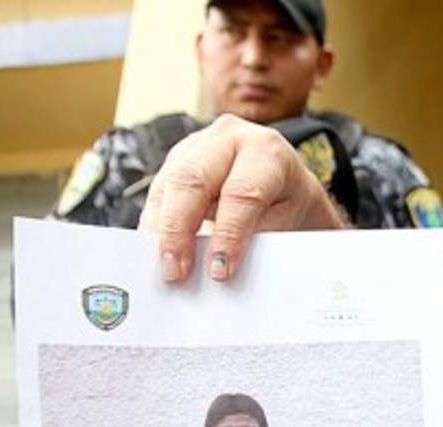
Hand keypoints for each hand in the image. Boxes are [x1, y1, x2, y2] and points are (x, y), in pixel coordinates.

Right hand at [140, 114, 347, 283]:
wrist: (286, 186)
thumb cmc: (288, 206)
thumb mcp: (285, 222)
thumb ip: (252, 239)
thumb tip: (216, 267)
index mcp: (266, 151)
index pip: (241, 193)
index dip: (228, 234)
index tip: (219, 271)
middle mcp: (228, 138)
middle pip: (192, 180)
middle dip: (179, 231)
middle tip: (175, 272)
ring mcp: (197, 145)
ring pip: (168, 185)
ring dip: (160, 231)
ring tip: (163, 267)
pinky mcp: (176, 160)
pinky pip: (159, 192)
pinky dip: (155, 225)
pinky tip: (155, 251)